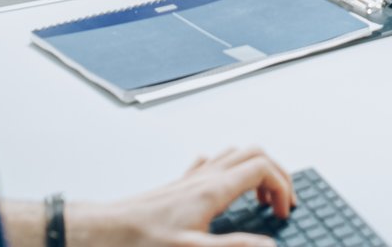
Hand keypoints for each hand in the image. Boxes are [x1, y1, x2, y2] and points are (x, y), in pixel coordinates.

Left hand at [66, 147, 297, 246]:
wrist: (107, 231)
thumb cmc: (142, 240)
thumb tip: (269, 244)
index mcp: (213, 189)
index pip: (263, 169)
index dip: (283, 187)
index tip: (284, 212)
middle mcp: (205, 177)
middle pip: (255, 154)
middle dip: (277, 174)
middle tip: (281, 202)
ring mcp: (192, 178)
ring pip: (235, 154)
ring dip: (256, 170)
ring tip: (260, 197)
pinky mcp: (180, 186)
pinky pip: (211, 164)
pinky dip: (229, 171)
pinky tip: (225, 191)